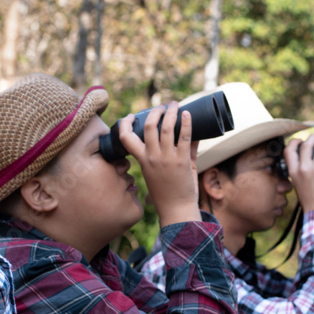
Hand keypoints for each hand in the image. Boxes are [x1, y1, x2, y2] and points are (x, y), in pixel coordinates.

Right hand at [119, 102, 200, 226]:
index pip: (125, 138)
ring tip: (175, 105)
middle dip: (155, 111)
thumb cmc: (167, 193)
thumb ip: (169, 154)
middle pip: (148, 126)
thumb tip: (187, 135)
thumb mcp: (158, 173)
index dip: (125, 123)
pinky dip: (186, 123)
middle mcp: (153, 157)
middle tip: (162, 106)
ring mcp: (167, 158)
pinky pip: (185, 137)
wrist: (176, 209)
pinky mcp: (183, 161)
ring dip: (171, 112)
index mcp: (142, 160)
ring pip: (167, 128)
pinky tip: (188, 114)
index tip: (130, 116)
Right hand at [284, 133, 313, 213]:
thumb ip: (299, 174)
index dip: (294, 142)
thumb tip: (304, 163)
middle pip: (306, 145)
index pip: (288, 151)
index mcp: (293, 172)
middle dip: (313, 137)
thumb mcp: (298, 185)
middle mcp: (303, 169)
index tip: (299, 140)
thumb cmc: (309, 201)